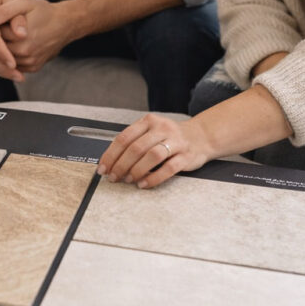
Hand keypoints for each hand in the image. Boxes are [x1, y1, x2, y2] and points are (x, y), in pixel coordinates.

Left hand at [0, 0, 71, 72]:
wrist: (65, 24)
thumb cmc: (44, 12)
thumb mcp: (25, 4)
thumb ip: (5, 11)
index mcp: (22, 37)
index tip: (0, 20)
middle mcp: (26, 53)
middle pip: (0, 49)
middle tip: (3, 28)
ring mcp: (31, 63)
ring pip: (6, 59)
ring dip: (3, 50)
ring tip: (10, 36)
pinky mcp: (34, 67)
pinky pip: (15, 65)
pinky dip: (11, 57)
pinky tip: (14, 45)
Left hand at [96, 113, 212, 188]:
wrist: (201, 137)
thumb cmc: (170, 137)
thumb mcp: (151, 132)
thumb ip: (134, 142)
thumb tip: (110, 162)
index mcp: (148, 121)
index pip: (124, 138)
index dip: (111, 155)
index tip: (103, 168)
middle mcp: (162, 128)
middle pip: (136, 148)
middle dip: (121, 165)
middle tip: (113, 178)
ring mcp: (176, 142)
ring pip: (152, 156)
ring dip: (136, 171)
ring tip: (128, 180)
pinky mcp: (186, 156)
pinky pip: (169, 168)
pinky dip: (154, 178)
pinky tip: (143, 184)